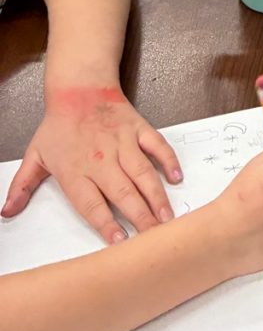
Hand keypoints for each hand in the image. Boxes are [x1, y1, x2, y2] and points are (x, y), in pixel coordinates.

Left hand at [2, 85, 180, 243]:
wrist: (79, 88)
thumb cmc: (58, 125)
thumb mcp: (35, 156)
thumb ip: (21, 186)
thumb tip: (6, 212)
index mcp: (75, 170)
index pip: (92, 203)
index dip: (106, 224)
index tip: (120, 242)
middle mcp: (101, 159)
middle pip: (123, 192)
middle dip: (140, 217)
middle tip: (154, 236)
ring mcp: (122, 143)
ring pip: (143, 173)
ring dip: (156, 196)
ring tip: (167, 217)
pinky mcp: (138, 129)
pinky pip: (157, 146)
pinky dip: (168, 161)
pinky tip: (176, 178)